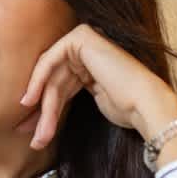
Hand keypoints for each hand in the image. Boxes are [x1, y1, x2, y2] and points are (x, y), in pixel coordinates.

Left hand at [20, 24, 176, 148]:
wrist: (146, 104)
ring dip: (44, 108)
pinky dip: (37, 80)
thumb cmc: (127, 109)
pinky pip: (49, 60)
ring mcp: (86, 41)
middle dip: (43, 114)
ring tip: (40, 136)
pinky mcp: (81, 37)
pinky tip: (30, 100)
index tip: (33, 134)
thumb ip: (64, 99)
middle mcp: (88, 51)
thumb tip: (38, 118)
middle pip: (54, 83)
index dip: (45, 111)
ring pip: (52, 77)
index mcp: (91, 65)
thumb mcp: (90, 103)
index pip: (59, 86)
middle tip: (36, 140)